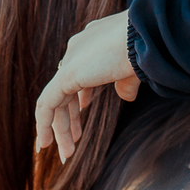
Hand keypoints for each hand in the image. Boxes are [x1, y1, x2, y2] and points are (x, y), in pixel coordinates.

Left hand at [35, 10, 139, 162]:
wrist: (144, 35)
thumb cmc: (145, 49)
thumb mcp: (133, 68)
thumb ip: (125, 83)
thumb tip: (126, 97)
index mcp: (92, 43)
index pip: (79, 71)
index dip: (79, 94)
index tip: (83, 110)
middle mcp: (77, 49)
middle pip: (65, 89)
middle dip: (68, 118)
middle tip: (71, 143)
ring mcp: (71, 61)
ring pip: (56, 101)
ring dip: (61, 130)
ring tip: (66, 154)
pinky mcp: (67, 75)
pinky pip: (47, 104)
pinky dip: (44, 124)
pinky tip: (45, 143)